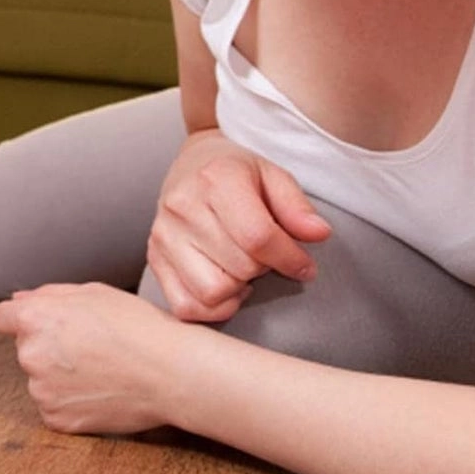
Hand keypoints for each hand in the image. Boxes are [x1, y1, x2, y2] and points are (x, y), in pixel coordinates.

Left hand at [0, 282, 180, 433]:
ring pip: (40, 378)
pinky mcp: (57, 419)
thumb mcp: (94, 293)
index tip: (35, 325)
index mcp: (36, 319)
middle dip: (48, 345)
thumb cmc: (140, 330)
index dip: (21, 319)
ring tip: (99, 369)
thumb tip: (20, 301)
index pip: (2, 318)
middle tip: (87, 346)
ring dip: (58, 376)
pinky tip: (99, 390)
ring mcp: (42, 390)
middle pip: (25, 348)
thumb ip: (48, 295)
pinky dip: (70, 401)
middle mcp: (31, 355)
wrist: (171, 373)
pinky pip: (53, 406)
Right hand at [148, 130, 331, 321]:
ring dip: (238, 288)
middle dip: (264, 268)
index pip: (258, 237)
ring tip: (242, 269)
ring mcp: (163, 235)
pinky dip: (212, 308)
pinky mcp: (154, 259)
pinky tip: (224, 285)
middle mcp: (182, 207)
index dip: (291, 259)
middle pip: (239, 266)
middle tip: (265, 256)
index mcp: (215, 179)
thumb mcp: (273, 175)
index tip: (305, 265)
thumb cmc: (237, 174)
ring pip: (212, 291)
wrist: (191, 165)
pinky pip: (185, 306)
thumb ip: (297, 206)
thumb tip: (319, 234)